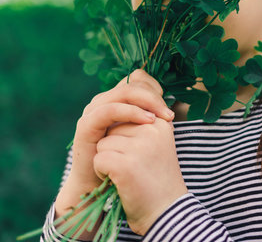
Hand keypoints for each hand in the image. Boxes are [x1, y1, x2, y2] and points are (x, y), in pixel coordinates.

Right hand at [55, 69, 175, 217]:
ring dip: (146, 102)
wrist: (100, 186)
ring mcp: (93, 112)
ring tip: (161, 117)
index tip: (169, 107)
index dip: (155, 88)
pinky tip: (147, 121)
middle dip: (154, 97)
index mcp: (116, 101)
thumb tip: (170, 110)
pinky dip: (130, 112)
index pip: (137, 79)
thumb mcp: (142, 136)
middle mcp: (103, 102)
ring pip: (122, 93)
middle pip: (132, 85)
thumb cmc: (125, 161)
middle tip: (169, 114)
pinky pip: (109, 110)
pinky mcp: (86, 125)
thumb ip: (152, 119)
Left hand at [94, 118, 187, 234]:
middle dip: (115, 146)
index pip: (126, 115)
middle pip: (113, 127)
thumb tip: (118, 107)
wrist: (166, 210)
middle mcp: (152, 130)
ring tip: (128, 173)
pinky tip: (119, 181)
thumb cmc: (157, 177)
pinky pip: (98, 159)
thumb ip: (142, 123)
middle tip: (134, 165)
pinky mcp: (125, 164)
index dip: (125, 137)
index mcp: (161, 122)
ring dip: (109, 159)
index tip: (141, 155)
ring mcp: (139, 146)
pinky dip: (103, 172)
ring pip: (103, 143)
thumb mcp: (157, 142)